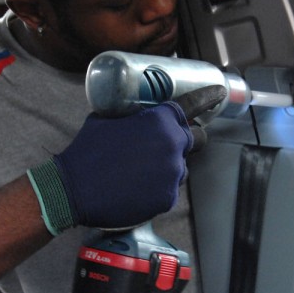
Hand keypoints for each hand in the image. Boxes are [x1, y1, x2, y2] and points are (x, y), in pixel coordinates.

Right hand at [50, 85, 225, 228]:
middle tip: (168, 142)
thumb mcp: (108, 119)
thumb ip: (133, 116)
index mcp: (160, 121)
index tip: (219, 94)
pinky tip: (135, 186)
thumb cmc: (87, 150)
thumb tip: (137, 114)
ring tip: (139, 170)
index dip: (208, 97)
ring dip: (167, 165)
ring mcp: (172, 174)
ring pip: (180, 167)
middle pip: (196, 139)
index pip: (193, 105)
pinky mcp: (167, 198)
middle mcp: (173, 145)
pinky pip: (168, 189)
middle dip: (188, 138)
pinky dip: (157, 187)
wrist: (74, 189)